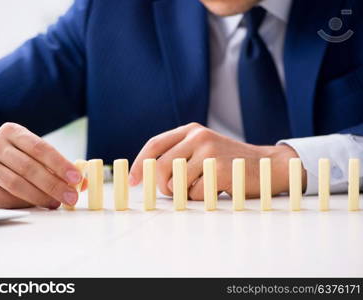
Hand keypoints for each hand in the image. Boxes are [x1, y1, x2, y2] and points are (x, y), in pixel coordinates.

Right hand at [0, 123, 85, 208]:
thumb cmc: (16, 155)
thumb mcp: (33, 151)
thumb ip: (56, 166)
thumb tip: (82, 183)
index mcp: (12, 131)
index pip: (40, 148)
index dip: (60, 164)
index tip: (76, 178)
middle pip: (29, 168)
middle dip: (53, 185)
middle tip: (71, 197)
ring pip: (16, 184)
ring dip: (40, 197)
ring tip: (56, 203)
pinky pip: (4, 198)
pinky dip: (23, 203)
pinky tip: (36, 204)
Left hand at [129, 123, 305, 199]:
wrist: (267, 165)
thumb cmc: (229, 161)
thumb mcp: (203, 148)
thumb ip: (178, 154)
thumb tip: (148, 175)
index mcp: (191, 130)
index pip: (155, 145)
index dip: (140, 163)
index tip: (133, 181)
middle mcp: (198, 136)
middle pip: (160, 167)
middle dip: (163, 185)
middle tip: (175, 190)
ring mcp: (209, 152)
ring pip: (175, 182)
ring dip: (183, 192)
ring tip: (201, 186)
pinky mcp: (218, 169)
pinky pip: (194, 193)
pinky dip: (200, 197)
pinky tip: (216, 188)